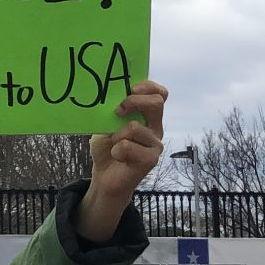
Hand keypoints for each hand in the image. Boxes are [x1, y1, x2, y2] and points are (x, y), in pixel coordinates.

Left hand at [77, 79, 166, 242]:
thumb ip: (114, 110)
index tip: (130, 88)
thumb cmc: (107, 148)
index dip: (148, 87)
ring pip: (134, 127)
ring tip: (114, 145)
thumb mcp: (107, 124)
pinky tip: (117, 157)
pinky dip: (116, 151)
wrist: (104, 177)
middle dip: (133, 102)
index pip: (159, 94)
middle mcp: (155, 128)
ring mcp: (155, 144)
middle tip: (117, 110)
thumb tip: (111, 95)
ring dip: (116, 135)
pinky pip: (128, 146)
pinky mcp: (151, 160)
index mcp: (147, 116)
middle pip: (156, 103)